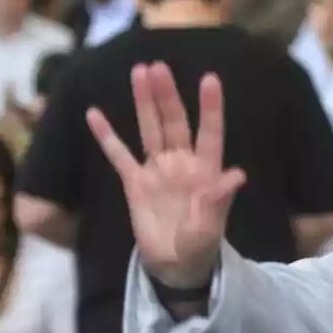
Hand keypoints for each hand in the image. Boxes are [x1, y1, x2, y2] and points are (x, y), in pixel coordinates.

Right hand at [87, 63, 245, 287]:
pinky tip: (94, 113)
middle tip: (158, 67)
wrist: (177, 266)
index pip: (210, 133)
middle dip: (167, 96)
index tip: (210, 79)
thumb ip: (219, 200)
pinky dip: (106, 136)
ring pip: (150, 129)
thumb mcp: (211, 228)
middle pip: (175, 123)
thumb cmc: (201, 246)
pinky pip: (119, 155)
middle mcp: (182, 164)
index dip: (210, 108)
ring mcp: (158, 170)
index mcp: (206, 172)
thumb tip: (238, 175)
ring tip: (140, 71)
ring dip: (145, 103)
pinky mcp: (135, 183)